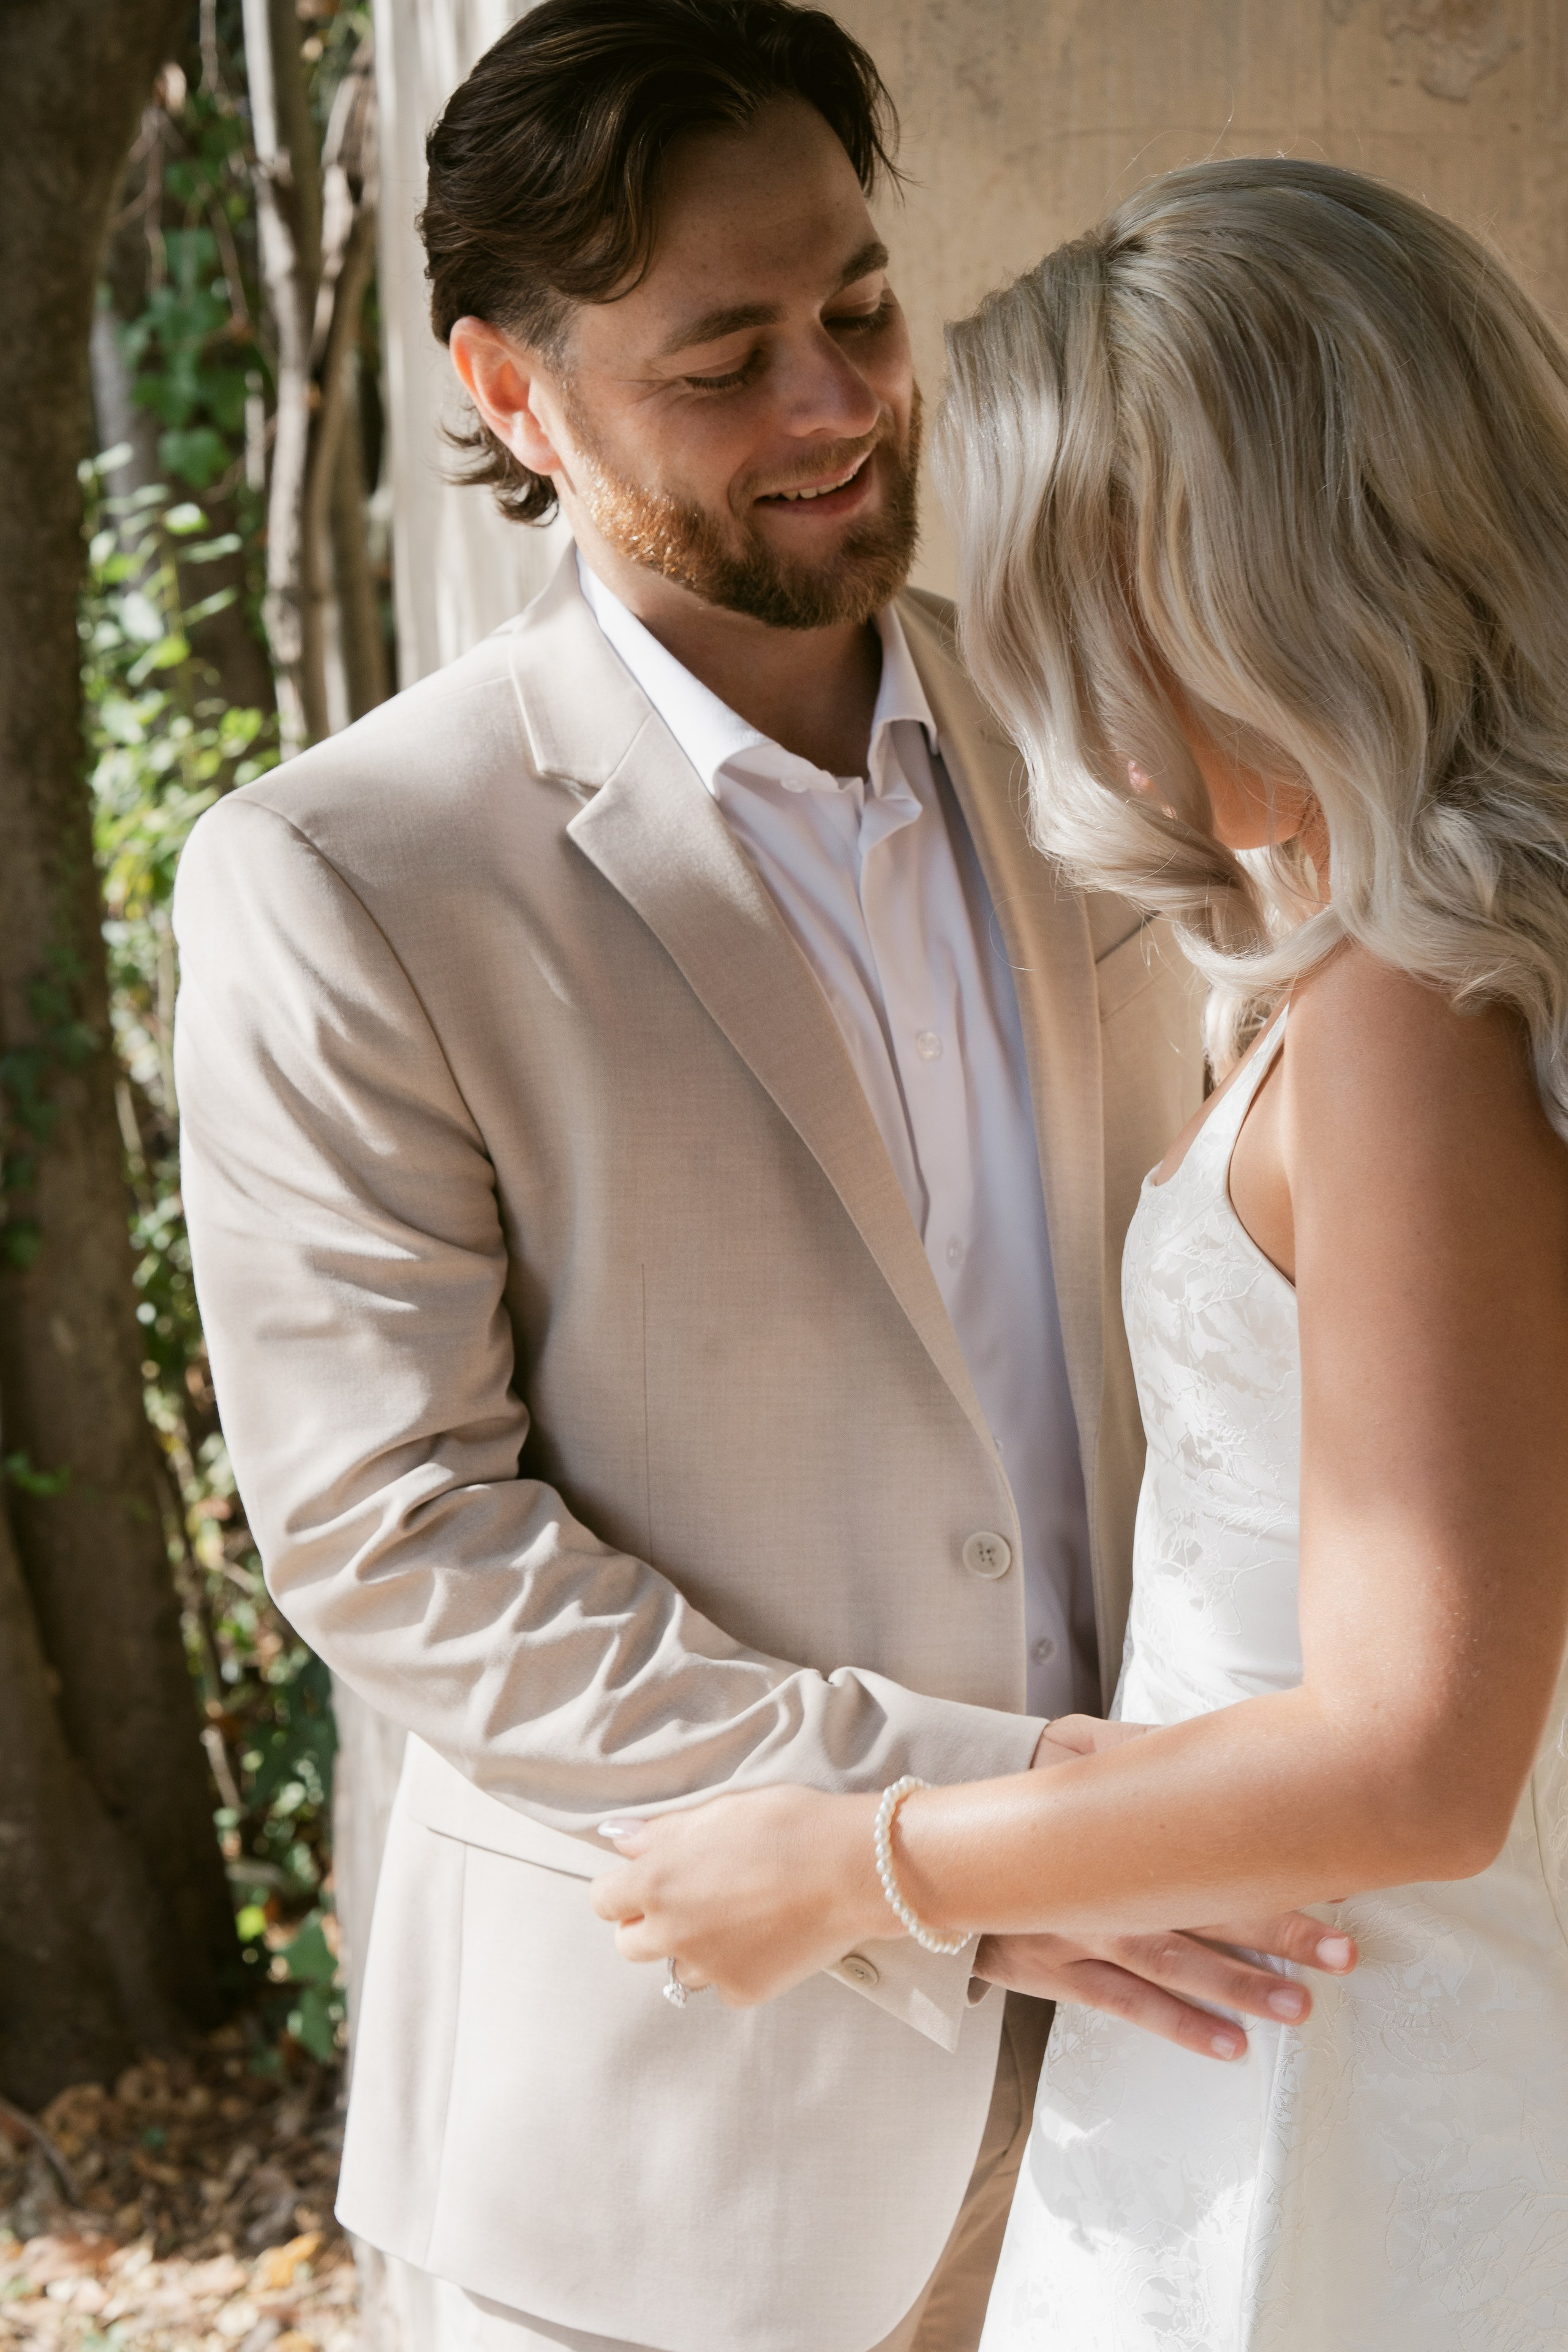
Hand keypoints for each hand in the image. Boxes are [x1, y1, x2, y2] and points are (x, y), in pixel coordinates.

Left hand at [591, 1784, 886, 2007]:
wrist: (852, 1868)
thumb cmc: (787, 1827)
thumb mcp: (719, 1812)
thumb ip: (662, 1832)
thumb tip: (619, 1838)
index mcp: (657, 1883)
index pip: (604, 1900)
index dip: (622, 1888)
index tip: (645, 1879)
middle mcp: (673, 1932)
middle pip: (630, 1943)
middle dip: (648, 1923)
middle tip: (689, 1898)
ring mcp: (708, 1967)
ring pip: (677, 1969)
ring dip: (692, 1948)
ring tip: (734, 1916)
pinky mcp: (744, 1990)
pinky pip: (722, 1984)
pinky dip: (734, 1965)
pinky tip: (764, 1934)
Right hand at [985, 1713, 1356, 2058]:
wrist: (938, 1841)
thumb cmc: (1022, 1790)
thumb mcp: (1077, 1749)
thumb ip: (1141, 1749)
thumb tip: (1211, 1749)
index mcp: (1120, 1829)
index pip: (1211, 1845)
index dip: (1271, 1860)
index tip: (1336, 1874)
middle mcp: (1108, 1884)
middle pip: (1205, 1907)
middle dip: (1278, 1929)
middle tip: (1342, 1952)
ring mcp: (1084, 1932)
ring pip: (1173, 1963)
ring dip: (1239, 1986)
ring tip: (1298, 2007)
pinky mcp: (1060, 1970)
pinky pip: (1126, 2004)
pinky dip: (1180, 2027)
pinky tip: (1229, 2045)